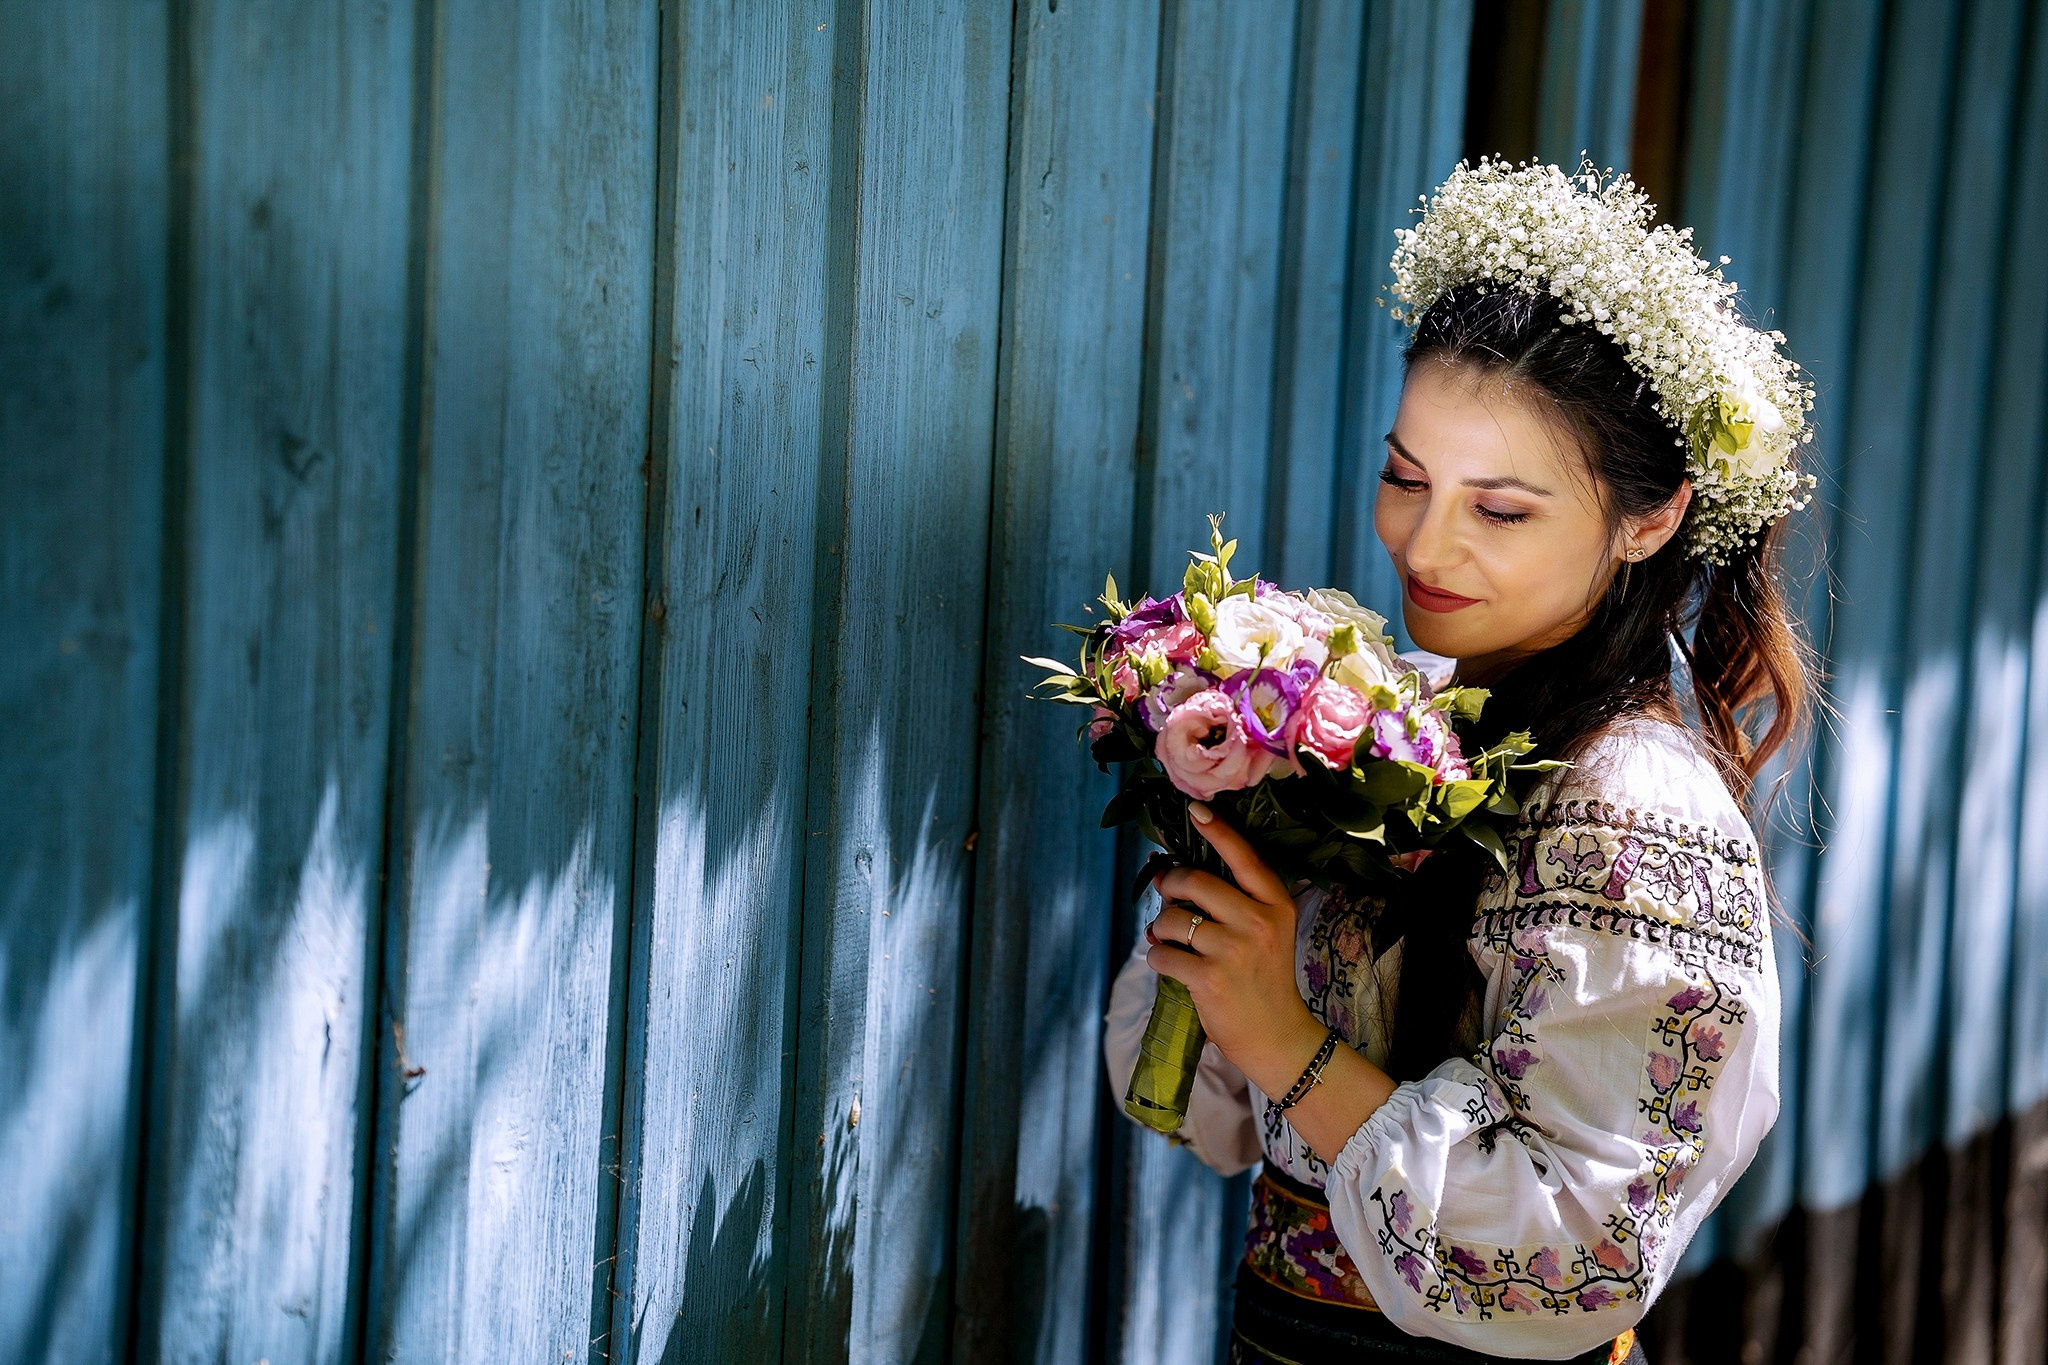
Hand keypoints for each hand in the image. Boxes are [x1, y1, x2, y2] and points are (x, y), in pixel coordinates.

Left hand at [1143, 802, 1329, 1084]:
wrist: (1277, 1035)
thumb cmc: (1262, 978)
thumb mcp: (1266, 931)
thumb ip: (1233, 901)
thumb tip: (1170, 874)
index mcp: (1276, 903)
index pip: (1244, 857)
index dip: (1218, 831)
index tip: (1194, 810)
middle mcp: (1258, 921)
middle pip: (1195, 881)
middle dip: (1170, 884)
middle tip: (1166, 894)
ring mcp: (1234, 949)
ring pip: (1172, 919)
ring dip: (1160, 929)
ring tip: (1168, 940)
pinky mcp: (1209, 978)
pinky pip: (1161, 953)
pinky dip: (1157, 957)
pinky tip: (1170, 965)